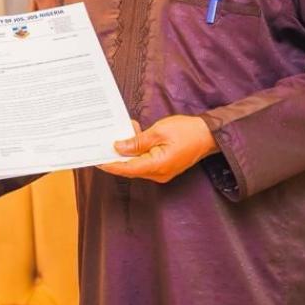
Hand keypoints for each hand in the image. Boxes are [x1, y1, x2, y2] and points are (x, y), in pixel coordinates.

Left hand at [97, 115, 217, 183]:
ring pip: (137, 163)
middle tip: (102, 143)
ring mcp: (161, 171)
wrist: (208, 134)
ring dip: (128, 150)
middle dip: (117, 155)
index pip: (127, 168)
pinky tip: (134, 134)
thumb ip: (137, 141)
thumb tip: (118, 147)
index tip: (96, 160)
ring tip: (121, 132)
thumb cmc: (186, 131)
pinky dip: (137, 149)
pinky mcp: (163, 166)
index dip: (110, 165)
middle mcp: (158, 173)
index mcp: (157, 166)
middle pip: (130, 167)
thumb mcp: (158, 132)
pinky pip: (145, 160)